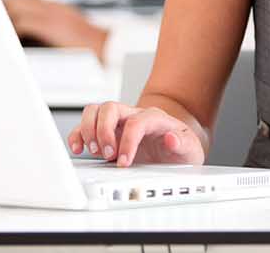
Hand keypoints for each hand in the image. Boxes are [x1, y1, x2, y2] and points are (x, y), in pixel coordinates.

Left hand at [2, 0, 108, 60]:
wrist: (105, 44)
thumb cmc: (87, 42)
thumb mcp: (70, 26)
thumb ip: (53, 23)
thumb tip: (34, 32)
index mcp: (56, 5)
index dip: (11, 2)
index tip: (0, 8)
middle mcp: (52, 6)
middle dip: (2, 7)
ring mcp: (51, 14)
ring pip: (17, 7)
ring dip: (4, 17)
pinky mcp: (49, 25)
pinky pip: (23, 23)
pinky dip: (12, 29)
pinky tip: (7, 37)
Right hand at [68, 101, 205, 167]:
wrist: (176, 150)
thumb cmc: (182, 149)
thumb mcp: (191, 150)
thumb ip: (184, 144)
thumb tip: (172, 138)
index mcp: (155, 119)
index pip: (137, 122)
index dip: (127, 142)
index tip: (124, 162)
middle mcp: (134, 116)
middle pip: (111, 108)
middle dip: (104, 132)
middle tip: (107, 155)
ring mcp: (119, 122)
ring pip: (95, 111)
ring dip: (88, 131)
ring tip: (94, 151)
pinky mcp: (107, 132)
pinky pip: (86, 124)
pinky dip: (77, 135)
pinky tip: (78, 148)